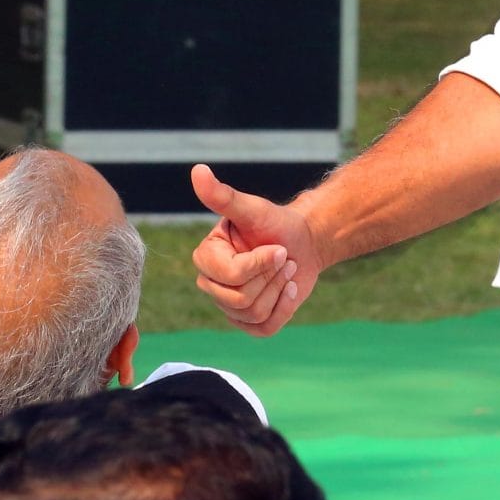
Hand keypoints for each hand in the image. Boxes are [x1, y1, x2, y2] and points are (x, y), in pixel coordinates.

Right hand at [188, 165, 327, 336]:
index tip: (277, 247)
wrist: (302, 243)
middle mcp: (211, 283)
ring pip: (253, 313)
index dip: (259, 263)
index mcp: (206, 257)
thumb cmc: (275, 223)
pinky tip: (290, 289)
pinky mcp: (249, 322)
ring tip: (287, 270)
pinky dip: (284, 308)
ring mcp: (229, 306)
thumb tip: (197, 170)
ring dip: (280, 290)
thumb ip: (223, 196)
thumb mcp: (252, 209)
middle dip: (271, 277)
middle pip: (240, 299)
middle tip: (283, 257)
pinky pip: (264, 328)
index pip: (230, 275)